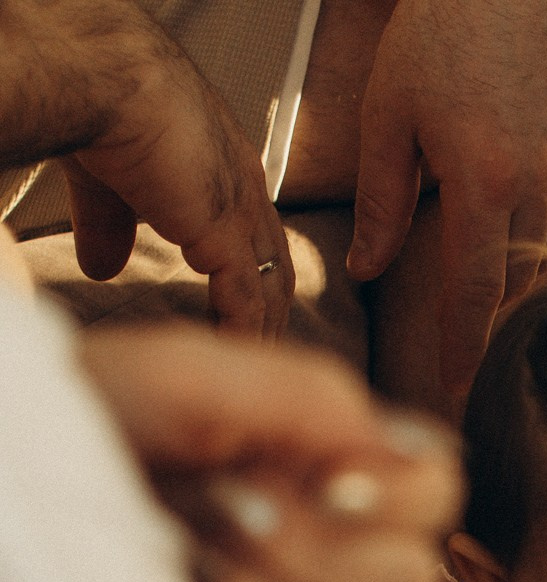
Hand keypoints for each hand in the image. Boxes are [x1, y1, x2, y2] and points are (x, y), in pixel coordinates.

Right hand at [1, 0, 293, 334]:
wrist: (111, 79)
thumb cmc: (106, 110)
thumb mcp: (108, 183)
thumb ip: (109, 229)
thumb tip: (101, 268)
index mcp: (227, 168)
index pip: (257, 234)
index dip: (256, 277)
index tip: (249, 315)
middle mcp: (247, 189)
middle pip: (276, 264)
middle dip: (273, 312)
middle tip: (264, 352)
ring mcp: (243, 211)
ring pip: (270, 287)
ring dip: (265, 331)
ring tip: (255, 367)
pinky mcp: (228, 233)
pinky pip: (246, 298)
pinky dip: (243, 333)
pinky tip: (234, 358)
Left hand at [79, 324, 463, 581]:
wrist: (24, 489)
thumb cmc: (93, 420)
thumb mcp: (184, 377)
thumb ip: (299, 393)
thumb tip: (386, 442)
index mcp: (337, 466)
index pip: (436, 491)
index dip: (397, 494)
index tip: (320, 478)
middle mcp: (338, 551)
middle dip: (320, 553)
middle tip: (231, 512)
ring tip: (184, 552)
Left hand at [347, 0, 546, 399]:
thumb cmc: (435, 34)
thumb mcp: (387, 116)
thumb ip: (381, 202)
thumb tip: (365, 270)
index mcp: (483, 181)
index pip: (476, 293)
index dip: (464, 348)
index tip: (455, 391)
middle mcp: (539, 180)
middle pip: (515, 279)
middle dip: (486, 307)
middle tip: (459, 338)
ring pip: (541, 244)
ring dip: (509, 259)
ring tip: (476, 248)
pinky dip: (530, 212)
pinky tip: (504, 183)